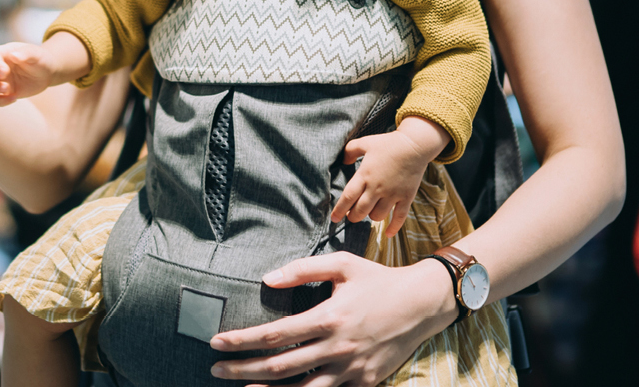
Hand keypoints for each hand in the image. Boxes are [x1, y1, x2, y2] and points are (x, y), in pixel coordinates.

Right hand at [0, 42, 60, 105]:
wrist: (46, 73)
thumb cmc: (40, 59)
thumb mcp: (37, 54)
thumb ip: (26, 53)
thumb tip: (13, 56)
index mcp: (3, 52)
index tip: (5, 71)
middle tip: (3, 78)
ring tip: (7, 89)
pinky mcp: (1, 92)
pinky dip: (0, 101)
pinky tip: (14, 98)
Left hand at [208, 255, 456, 385]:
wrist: (423, 304)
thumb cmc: (378, 280)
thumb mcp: (342, 264)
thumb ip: (302, 269)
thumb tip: (266, 279)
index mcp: (329, 318)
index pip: (275, 334)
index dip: (242, 340)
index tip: (216, 341)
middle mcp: (338, 347)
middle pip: (280, 366)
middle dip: (242, 368)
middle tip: (215, 369)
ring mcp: (351, 369)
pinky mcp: (364, 382)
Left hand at [332, 118, 447, 236]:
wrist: (414, 145)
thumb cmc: (388, 143)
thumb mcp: (365, 142)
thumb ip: (351, 151)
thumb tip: (343, 162)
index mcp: (365, 175)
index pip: (348, 197)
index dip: (339, 210)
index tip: (334, 219)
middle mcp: (377, 188)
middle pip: (360, 211)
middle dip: (353, 216)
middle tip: (351, 215)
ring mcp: (392, 194)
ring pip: (377, 216)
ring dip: (370, 217)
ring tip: (368, 213)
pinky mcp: (406, 197)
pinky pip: (399, 217)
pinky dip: (393, 228)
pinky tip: (388, 234)